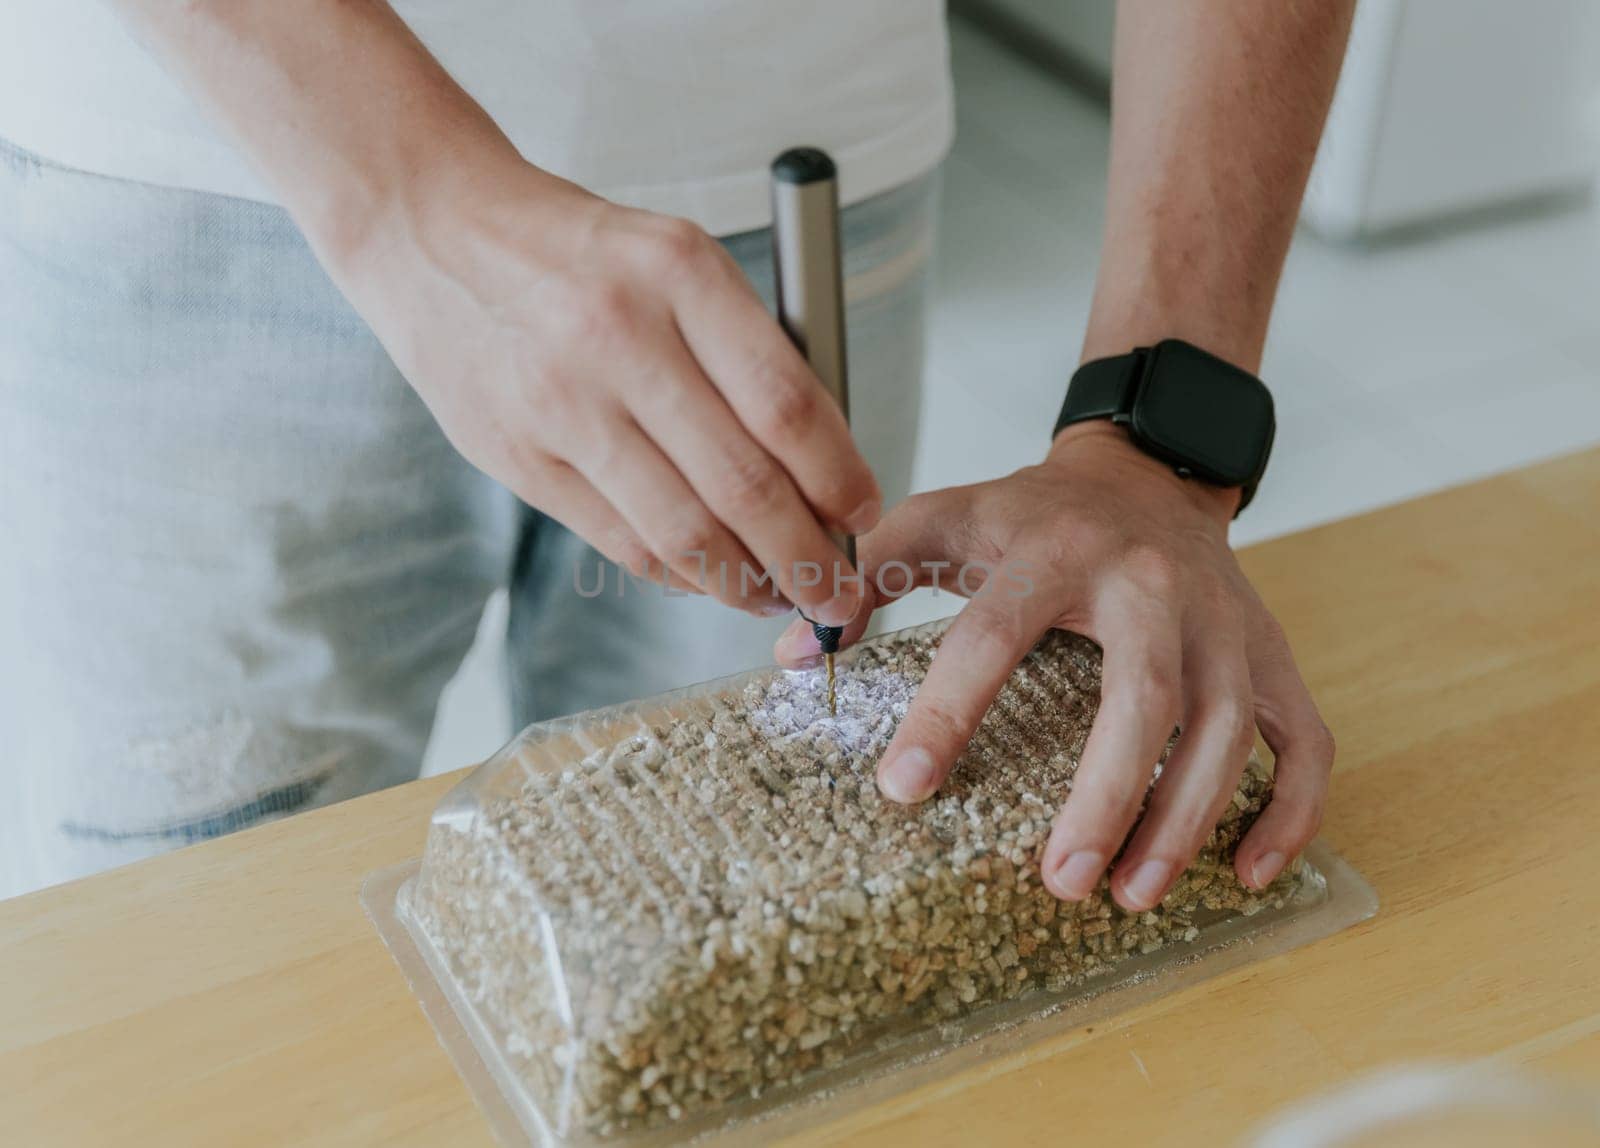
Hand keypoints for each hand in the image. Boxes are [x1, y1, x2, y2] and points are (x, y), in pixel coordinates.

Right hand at [333, 160, 876, 623]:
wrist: (432, 233)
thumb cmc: (582, 254)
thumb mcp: (677, 259)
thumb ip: (745, 350)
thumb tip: (821, 469)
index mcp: (680, 273)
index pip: (787, 403)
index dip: (839, 477)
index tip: (864, 516)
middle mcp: (620, 337)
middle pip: (744, 484)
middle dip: (808, 558)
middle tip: (840, 595)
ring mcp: (561, 403)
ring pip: (684, 532)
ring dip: (747, 584)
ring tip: (782, 598)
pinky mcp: (519, 457)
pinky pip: (623, 543)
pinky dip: (680, 574)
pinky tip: (711, 578)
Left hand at [774, 422, 1334, 909]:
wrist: (1146, 472)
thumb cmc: (1033, 515)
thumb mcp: (945, 520)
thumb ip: (869, 573)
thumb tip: (797, 651)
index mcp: (1054, 551)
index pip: (994, 634)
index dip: (947, 711)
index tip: (904, 789)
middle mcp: (1149, 585)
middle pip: (1143, 695)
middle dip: (1104, 795)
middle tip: (1057, 882)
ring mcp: (1224, 621)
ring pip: (1225, 727)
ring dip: (1185, 819)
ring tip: (1131, 894)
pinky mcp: (1270, 653)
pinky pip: (1302, 737)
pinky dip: (1289, 810)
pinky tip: (1249, 872)